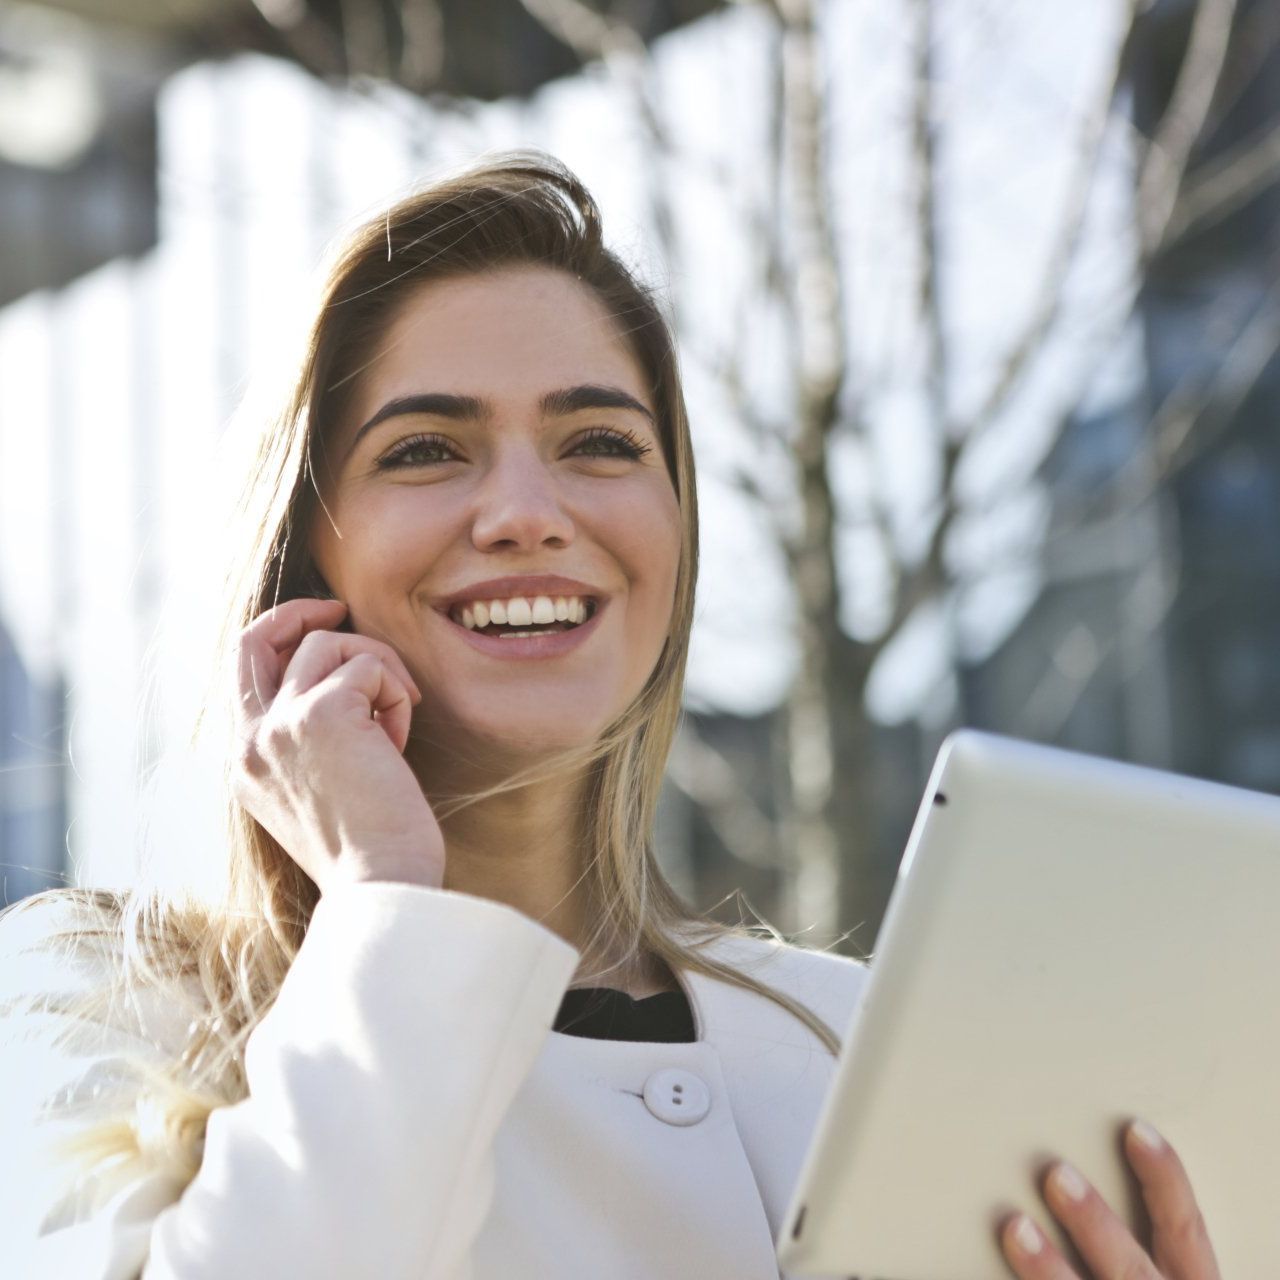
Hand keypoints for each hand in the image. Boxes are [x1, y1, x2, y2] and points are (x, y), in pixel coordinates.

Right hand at [233, 597, 445, 895]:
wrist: (381, 886)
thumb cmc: (369, 850)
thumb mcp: (317, 793)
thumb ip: (307, 742)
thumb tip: (341, 686)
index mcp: (244, 763)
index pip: (241, 672)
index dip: (279, 637)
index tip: (322, 628)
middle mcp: (249, 741)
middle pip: (254, 638)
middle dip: (300, 612)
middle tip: (341, 609)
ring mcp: (280, 724)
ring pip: (330, 645)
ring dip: (378, 670)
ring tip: (395, 723)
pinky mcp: (323, 713)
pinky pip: (370, 666)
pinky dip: (396, 693)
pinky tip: (400, 743)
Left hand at [1000, 1120, 1221, 1279]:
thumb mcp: (1162, 1279)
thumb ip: (1137, 1244)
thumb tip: (1066, 1171)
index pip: (1185, 1231)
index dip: (1165, 1180)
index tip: (1135, 1131)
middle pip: (1133, 1270)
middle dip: (1096, 1224)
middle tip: (1055, 1174)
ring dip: (1051, 1271)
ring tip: (1014, 1227)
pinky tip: (981, 1276)